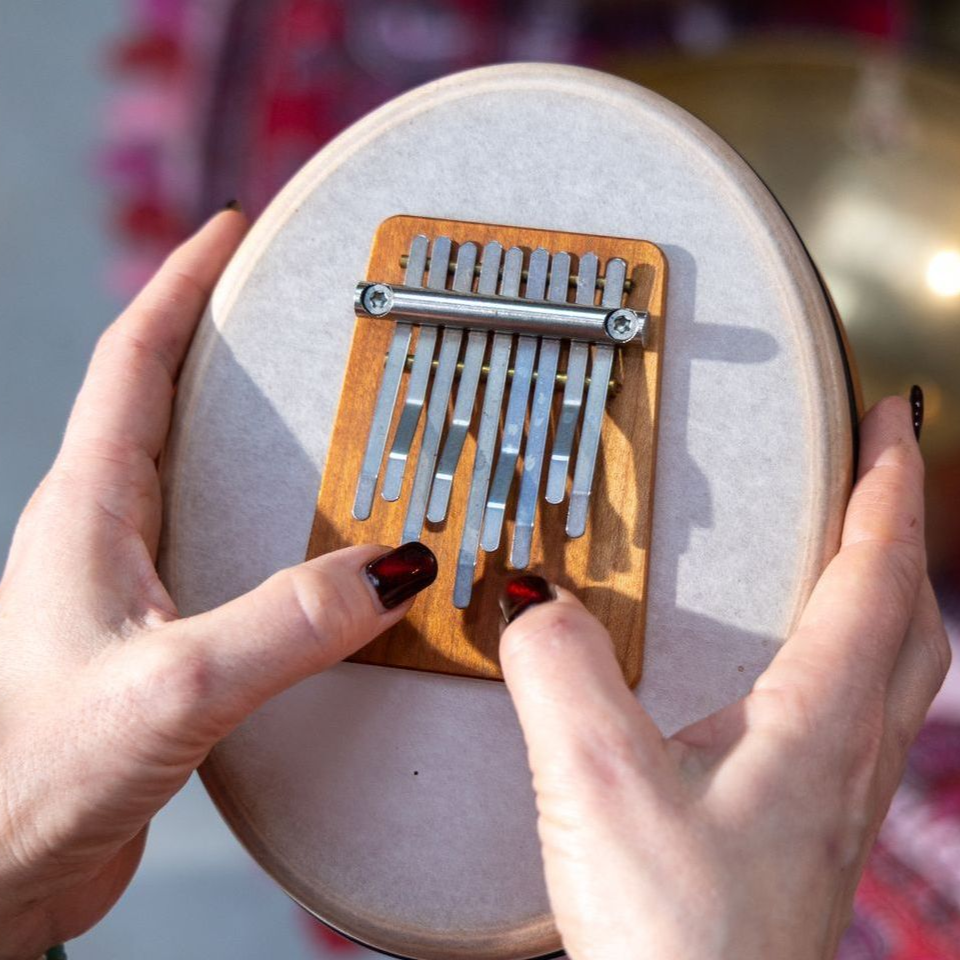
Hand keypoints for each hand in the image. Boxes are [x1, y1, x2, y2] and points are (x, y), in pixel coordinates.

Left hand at [0, 212, 436, 958]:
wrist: (0, 864)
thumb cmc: (39, 772)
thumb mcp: (178, 684)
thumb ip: (290, 623)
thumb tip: (399, 567)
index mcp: (87, 511)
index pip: (133, 360)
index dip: (180, 285)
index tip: (226, 230)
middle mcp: (98, 532)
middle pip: (154, 397)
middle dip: (210, 335)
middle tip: (275, 304)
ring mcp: (121, 579)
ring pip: (182, 467)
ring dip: (230, 419)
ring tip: (298, 400)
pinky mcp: (150, 628)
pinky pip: (209, 537)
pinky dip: (254, 508)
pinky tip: (298, 534)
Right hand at [500, 398, 948, 959]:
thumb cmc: (678, 939)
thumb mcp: (599, 782)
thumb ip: (560, 671)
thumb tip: (529, 597)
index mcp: (817, 722)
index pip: (875, 572)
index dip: (885, 482)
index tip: (888, 411)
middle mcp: (845, 753)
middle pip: (910, 613)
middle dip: (899, 523)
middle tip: (879, 464)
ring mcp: (834, 796)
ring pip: (893, 665)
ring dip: (884, 586)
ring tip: (847, 545)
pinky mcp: (805, 828)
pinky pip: (853, 711)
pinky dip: (848, 654)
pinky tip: (793, 673)